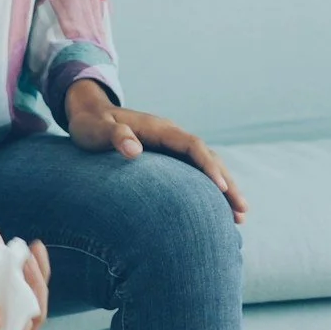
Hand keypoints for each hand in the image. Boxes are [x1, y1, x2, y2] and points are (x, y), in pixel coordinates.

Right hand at [0, 188, 51, 329]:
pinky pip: (31, 286)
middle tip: (32, 272)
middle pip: (17, 328)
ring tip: (30, 254)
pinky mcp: (8, 283)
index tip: (26, 319)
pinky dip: (38, 270)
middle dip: (32, 306)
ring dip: (37, 284)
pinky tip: (36, 248)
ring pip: (29, 307)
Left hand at [65, 80, 249, 222]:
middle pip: (208, 158)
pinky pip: (194, 173)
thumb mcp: (96, 128)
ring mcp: (171, 147)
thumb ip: (114, 135)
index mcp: (160, 129)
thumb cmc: (90, 123)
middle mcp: (171, 136)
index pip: (193, 146)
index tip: (221, 187)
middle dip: (227, 183)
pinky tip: (217, 210)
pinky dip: (209, 189)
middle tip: (242, 210)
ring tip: (240, 216)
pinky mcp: (167, 158)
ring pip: (205, 166)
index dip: (208, 166)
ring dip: (224, 189)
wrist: (88, 113)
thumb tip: (133, 149)